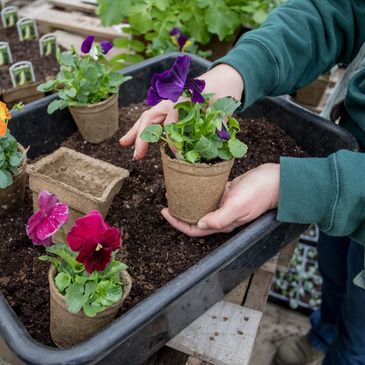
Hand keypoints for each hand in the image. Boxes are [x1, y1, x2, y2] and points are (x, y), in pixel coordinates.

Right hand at [119, 64, 243, 159]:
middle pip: (150, 116)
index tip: (177, 154)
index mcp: (183, 96)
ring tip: (124, 144)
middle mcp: (172, 98)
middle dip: (141, 136)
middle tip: (137, 155)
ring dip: (136, 132)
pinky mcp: (170, 107)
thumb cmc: (225, 89)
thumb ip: (218, 123)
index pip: (171, 120)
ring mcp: (169, 102)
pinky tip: (135, 139)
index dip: (173, 139)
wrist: (226, 76)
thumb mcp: (225, 105)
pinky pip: (153, 118)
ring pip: (148, 117)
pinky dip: (143, 129)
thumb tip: (212, 146)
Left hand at [161, 163, 279, 236]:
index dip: (178, 223)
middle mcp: (221, 216)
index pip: (195, 229)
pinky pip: (208, 194)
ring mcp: (224, 204)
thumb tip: (200, 224)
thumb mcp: (238, 206)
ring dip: (188, 200)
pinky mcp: (227, 192)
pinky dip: (198, 190)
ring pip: (200, 205)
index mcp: (222, 223)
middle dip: (179, 212)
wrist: (276, 180)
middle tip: (168, 200)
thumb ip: (219, 218)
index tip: (165, 212)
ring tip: (176, 191)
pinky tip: (192, 182)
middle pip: (195, 218)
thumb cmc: (259, 193)